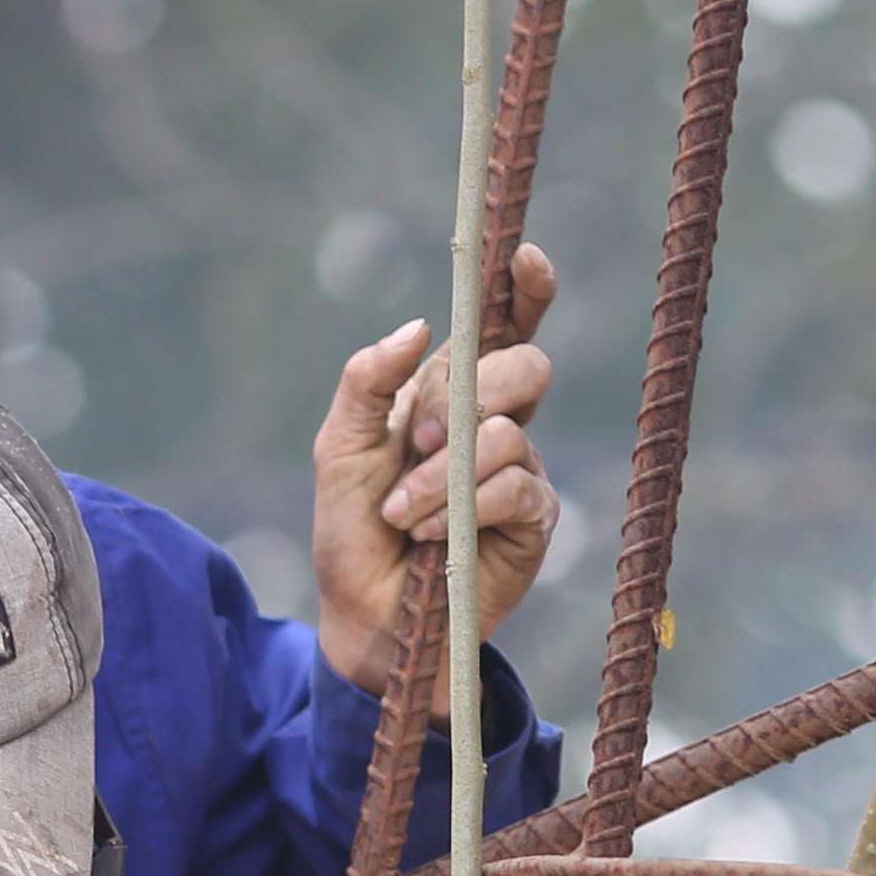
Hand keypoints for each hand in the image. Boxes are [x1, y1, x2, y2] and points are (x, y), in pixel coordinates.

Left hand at [310, 240, 560, 696]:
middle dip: (467, 396)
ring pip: (508, 432)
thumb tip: (418, 325)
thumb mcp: (340, 448)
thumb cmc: (354, 532)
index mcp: (452, 393)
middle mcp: (496, 423)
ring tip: (404, 514)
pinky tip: (432, 537)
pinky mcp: (534, 520)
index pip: (503, 328)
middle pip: (524, 366)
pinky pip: (516, 486)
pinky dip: (464, 509)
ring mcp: (521, 470)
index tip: (524, 258)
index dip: (523, 289)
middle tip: (419, 442)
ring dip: (443, 475)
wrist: (367, 617)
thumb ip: (367, 381)